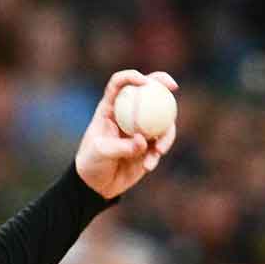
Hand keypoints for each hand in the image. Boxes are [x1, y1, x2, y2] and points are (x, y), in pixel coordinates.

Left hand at [75, 70, 177, 199]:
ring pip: (161, 119)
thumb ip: (121, 146)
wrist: (97, 185)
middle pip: (148, 91)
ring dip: (165, 133)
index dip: (132, 77)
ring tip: (158, 151)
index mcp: (109, 109)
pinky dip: (158, 153)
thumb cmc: (91, 164)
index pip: (119, 84)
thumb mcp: (100, 153)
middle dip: (162, 83)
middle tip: (173, 87)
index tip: (145, 83)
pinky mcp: (149, 144)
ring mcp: (140, 127)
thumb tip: (144, 140)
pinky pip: (161, 142)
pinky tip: (149, 165)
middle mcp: (127, 114)